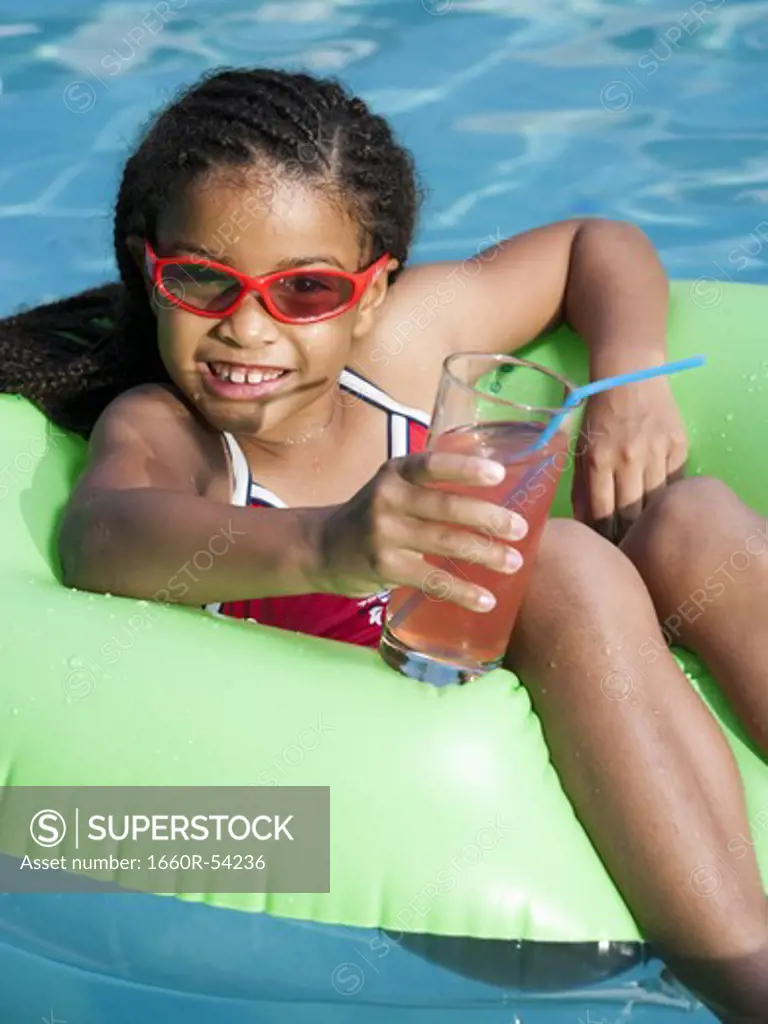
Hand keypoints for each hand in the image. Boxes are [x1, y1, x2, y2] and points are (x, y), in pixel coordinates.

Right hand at [317, 452, 528, 611]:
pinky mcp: (384, 567)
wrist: (322, 547)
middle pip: (447, 507)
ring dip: (485, 554)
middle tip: (520, 529)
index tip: (499, 473)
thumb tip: (495, 494)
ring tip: (514, 562)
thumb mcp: (392, 487)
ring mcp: (384, 534)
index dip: (466, 468)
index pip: (433, 465)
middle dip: (489, 518)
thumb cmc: (373, 514)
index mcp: (396, 472)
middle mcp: (388, 498)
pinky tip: (486, 600)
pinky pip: (432, 579)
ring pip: (445, 543)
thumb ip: (430, 486)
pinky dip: (463, 592)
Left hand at [571, 376, 687, 542]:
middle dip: (629, 537)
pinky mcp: (680, 446)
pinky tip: (665, 510)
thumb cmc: (599, 414)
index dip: (605, 538)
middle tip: (627, 552)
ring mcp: (657, 452)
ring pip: (657, 503)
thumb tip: (582, 525)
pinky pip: (676, 484)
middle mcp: (628, 458)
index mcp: (598, 459)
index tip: (606, 553)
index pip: (603, 514)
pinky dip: (670, 498)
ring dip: (652, 523)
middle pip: (632, 514)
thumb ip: (581, 487)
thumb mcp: (580, 447)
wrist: (630, 374)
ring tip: (647, 538)